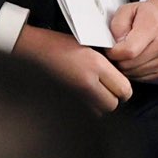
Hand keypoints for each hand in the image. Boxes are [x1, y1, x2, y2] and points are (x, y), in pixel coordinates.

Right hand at [14, 24, 133, 112]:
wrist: (33, 51)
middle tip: (106, 87)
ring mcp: (76, 95)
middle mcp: (87, 83)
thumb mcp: (89, 45)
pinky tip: (83, 94)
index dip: (123, 88)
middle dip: (112, 98)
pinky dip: (88, 107)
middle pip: (113, 105)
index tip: (119, 82)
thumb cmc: (58, 44)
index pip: (124, 89)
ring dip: (100, 104)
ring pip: (101, 112)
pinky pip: (87, 113)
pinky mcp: (67, 102)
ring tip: (93, 90)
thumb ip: (107, 64)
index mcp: (95, 65)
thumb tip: (121, 78)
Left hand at [106, 0, 157, 80]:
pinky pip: (143, 78)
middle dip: (119, 59)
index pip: (129, 51)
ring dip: (127, 66)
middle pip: (130, 64)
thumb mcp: (128, 9)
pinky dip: (136, 71)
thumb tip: (114, 44)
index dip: (114, 52)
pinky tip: (137, 58)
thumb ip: (117, 25)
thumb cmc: (149, 14)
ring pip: (135, 73)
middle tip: (119, 49)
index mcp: (154, 26)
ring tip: (128, 52)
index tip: (111, 48)